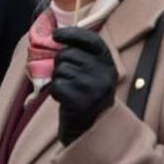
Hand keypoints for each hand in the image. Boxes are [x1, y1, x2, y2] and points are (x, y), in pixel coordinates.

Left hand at [49, 27, 116, 144]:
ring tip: (70, 92)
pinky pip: (56, 85)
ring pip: (60, 69)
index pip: (90, 39)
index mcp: (108, 63)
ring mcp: (93, 86)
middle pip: (67, 53)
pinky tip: (66, 101)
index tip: (56, 35)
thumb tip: (56, 35)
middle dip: (61, 64)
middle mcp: (104, 73)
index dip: (71, 33)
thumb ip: (82, 55)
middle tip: (69, 80)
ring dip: (59, 80)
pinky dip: (56, 93)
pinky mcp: (80, 100)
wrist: (91, 130)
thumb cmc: (87, 96)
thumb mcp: (94, 73)